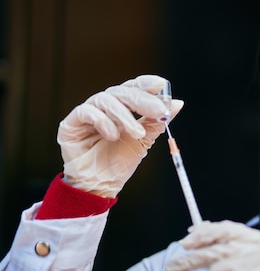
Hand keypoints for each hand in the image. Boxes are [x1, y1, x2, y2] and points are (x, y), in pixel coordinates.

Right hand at [58, 75, 183, 197]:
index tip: (162, 84)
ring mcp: (87, 113)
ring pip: (106, 100)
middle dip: (142, 100)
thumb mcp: (143, 141)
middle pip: (122, 92)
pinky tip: (113, 135)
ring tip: (137, 133)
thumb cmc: (119, 163)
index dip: (147, 84)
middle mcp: (104, 107)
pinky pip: (86, 112)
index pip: (133, 87)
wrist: (100, 186)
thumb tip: (177, 103)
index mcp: (121, 108)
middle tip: (159, 111)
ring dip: (124, 116)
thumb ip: (157, 122)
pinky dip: (103, 121)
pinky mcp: (71, 123)